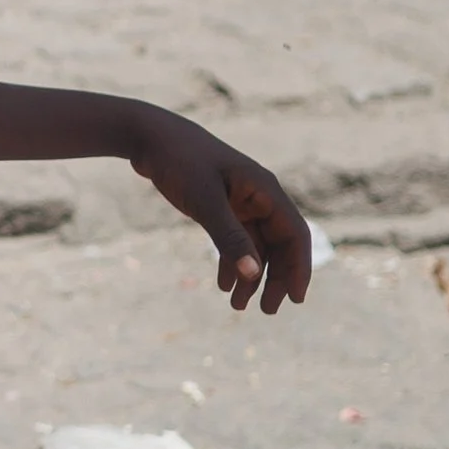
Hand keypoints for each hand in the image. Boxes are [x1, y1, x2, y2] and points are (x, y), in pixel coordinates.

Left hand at [127, 112, 313, 312]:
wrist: (149, 138)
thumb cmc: (180, 161)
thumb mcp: (205, 201)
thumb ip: (229, 237)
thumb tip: (253, 274)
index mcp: (265, 190)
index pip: (294, 234)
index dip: (298, 267)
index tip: (295, 299)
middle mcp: (258, 197)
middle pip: (278, 244)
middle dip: (274, 278)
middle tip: (265, 311)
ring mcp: (240, 202)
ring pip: (255, 246)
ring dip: (249, 275)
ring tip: (236, 305)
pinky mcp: (221, 206)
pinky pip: (234, 240)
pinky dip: (230, 262)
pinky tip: (222, 284)